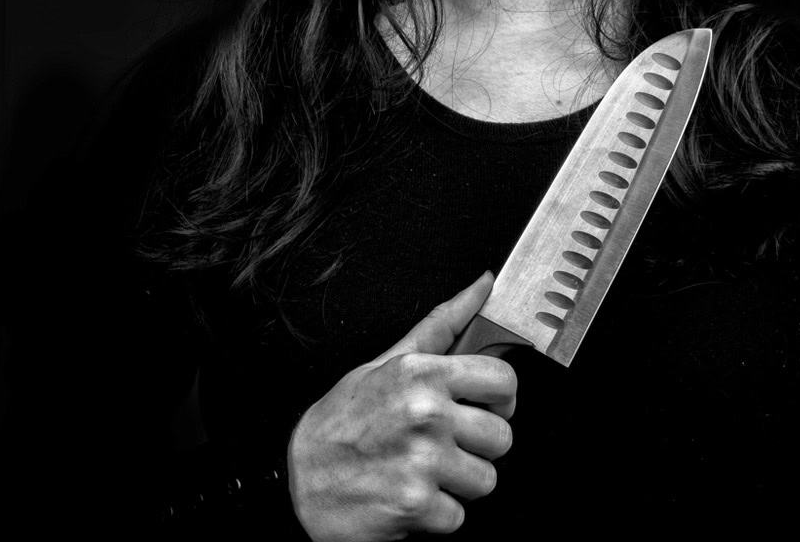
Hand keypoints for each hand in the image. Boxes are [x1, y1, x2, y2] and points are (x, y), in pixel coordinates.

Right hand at [288, 271, 515, 541]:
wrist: (296, 480)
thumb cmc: (342, 422)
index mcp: (421, 374)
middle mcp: (425, 413)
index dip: (500, 398)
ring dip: (459, 483)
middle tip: (445, 445)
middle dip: (478, 446)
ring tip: (425, 471)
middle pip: (502, 437)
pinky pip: (458, 515)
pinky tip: (409, 495)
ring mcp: (422, 461)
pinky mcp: (415, 505)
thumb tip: (483, 283)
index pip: (504, 380)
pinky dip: (436, 515)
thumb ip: (441, 325)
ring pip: (486, 479)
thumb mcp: (385, 364)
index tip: (484, 407)